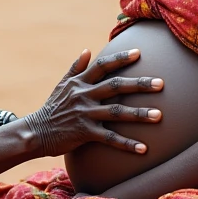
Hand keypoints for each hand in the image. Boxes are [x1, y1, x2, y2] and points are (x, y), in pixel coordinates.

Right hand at [24, 48, 162, 156]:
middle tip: (161, 83)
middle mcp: (84, 95)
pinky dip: (127, 144)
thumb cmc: (52, 108)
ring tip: (159, 116)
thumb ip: (76, 67)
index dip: (121, 58)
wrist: (36, 132)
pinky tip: (144, 149)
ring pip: (116, 112)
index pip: (103, 65)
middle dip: (139, 85)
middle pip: (116, 86)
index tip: (139, 53)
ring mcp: (85, 114)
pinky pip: (110, 138)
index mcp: (80, 82)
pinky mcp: (85, 133)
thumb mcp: (62, 85)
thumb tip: (88, 49)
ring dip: (139, 114)